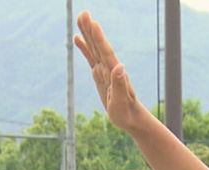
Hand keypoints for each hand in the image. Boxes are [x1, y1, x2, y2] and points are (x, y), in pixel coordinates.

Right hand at [75, 12, 147, 132]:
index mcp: (114, 72)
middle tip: (83, 13)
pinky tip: (78, 39)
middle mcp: (109, 67)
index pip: (105, 51)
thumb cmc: (126, 112)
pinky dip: (84, 47)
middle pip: (98, 45)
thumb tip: (119, 66)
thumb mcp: (121, 100)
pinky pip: (90, 57)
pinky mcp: (100, 75)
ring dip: (87, 33)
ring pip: (93, 48)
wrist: (130, 117)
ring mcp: (104, 69)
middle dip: (90, 29)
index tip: (93, 23)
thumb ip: (120, 84)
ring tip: (80, 18)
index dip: (99, 38)